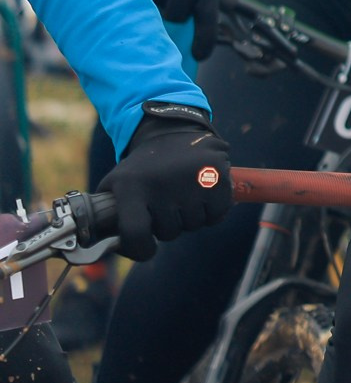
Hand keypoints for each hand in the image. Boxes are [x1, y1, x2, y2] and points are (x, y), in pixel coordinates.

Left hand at [98, 103, 232, 259]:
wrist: (172, 132)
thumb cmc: (141, 168)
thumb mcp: (115, 184)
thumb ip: (106, 216)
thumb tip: (101, 248)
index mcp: (132, 187)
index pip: (135, 233)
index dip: (141, 250)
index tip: (147, 249)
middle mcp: (161, 183)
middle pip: (169, 232)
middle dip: (168, 226)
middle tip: (165, 207)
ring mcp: (191, 180)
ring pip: (194, 225)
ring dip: (190, 218)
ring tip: (183, 198)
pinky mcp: (217, 177)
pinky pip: (217, 215)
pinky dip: (212, 212)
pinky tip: (203, 197)